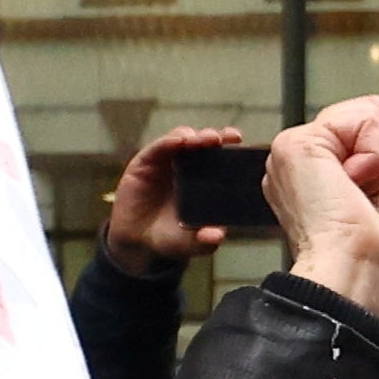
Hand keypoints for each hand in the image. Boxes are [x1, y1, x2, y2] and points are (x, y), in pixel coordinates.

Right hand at [101, 125, 233, 272]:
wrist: (138, 242)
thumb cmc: (172, 238)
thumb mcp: (191, 242)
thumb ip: (205, 240)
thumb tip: (217, 235)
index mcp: (207, 179)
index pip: (223, 157)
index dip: (231, 147)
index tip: (239, 141)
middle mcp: (190, 165)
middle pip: (205, 142)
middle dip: (216, 136)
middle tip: (224, 138)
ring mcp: (168, 161)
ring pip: (184, 138)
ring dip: (195, 136)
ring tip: (203, 140)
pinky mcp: (146, 161)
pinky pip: (159, 146)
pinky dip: (169, 141)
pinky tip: (178, 141)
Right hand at [258, 90, 378, 306]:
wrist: (353, 277)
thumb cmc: (369, 261)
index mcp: (310, 179)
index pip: (354, 131)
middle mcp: (296, 164)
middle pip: (358, 117)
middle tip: (371, 193)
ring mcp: (290, 152)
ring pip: (361, 117)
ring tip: (361, 193)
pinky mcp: (295, 145)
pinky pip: (360, 122)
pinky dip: (375, 155)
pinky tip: (355, 184)